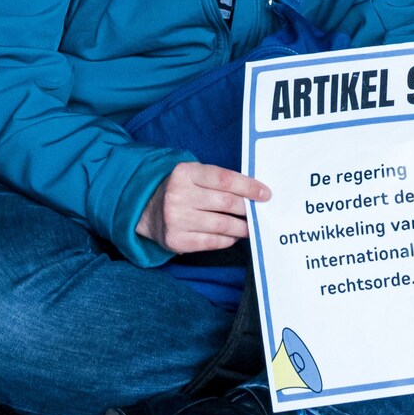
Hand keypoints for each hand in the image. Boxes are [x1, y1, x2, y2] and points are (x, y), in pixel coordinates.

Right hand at [136, 162, 268, 255]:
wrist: (147, 210)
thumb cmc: (182, 190)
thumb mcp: (194, 175)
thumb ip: (219, 181)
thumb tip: (254, 194)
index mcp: (185, 172)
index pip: (224, 179)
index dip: (248, 186)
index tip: (265, 194)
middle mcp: (178, 194)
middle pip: (226, 203)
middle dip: (248, 209)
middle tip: (259, 212)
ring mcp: (176, 219)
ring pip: (222, 225)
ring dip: (241, 227)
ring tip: (250, 226)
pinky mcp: (176, 240)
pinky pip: (212, 241)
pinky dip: (228, 239)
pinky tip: (232, 235)